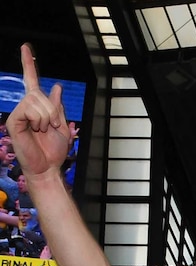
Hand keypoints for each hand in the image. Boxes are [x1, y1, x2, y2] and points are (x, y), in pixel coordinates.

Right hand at [6, 45, 71, 180]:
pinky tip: (35, 130)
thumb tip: (56, 86)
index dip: (28, 64)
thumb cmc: (53, 151)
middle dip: (51, 109)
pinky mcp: (14, 121)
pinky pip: (28, 109)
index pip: (31, 80)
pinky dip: (37, 119)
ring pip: (35, 100)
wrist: (48, 168)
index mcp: (37, 107)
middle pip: (39, 92)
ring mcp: (18, 113)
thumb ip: (58, 107)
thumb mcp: (62, 127)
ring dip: (46, 116)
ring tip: (42, 130)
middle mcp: (26, 107)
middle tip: (51, 126)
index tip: (26, 47)